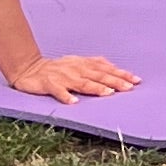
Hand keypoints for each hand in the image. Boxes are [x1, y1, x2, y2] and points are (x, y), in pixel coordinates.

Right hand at [5, 52, 138, 100]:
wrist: (29, 68)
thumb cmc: (58, 67)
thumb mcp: (78, 63)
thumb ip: (95, 65)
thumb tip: (115, 68)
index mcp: (84, 64)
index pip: (106, 69)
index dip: (121, 74)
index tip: (136, 80)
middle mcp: (76, 69)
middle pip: (98, 75)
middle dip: (115, 81)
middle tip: (129, 88)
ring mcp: (62, 76)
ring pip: (82, 82)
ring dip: (96, 88)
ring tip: (108, 93)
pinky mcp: (48, 84)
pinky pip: (57, 91)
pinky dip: (65, 96)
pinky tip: (73, 102)